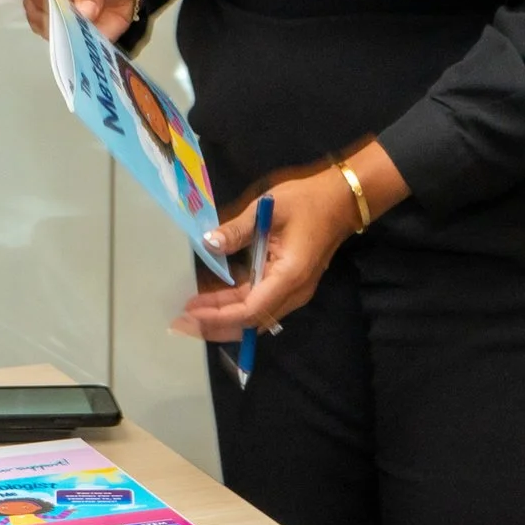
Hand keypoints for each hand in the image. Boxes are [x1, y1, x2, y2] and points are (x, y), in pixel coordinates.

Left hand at [178, 166, 361, 342]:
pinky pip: (259, 301)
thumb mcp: (269, 208)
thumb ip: (237, 230)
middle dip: (216, 323)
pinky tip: (213, 296)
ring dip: (224, 315)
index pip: (250, 310)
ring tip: (192, 310)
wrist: (342, 200)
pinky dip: (235, 303)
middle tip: (182, 321)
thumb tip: (208, 244)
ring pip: (254, 313)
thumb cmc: (308, 201)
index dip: (219, 316)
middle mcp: (293, 292)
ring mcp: (293, 291)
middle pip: (251, 320)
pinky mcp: (288, 284)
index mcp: (289, 276)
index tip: (192, 313)